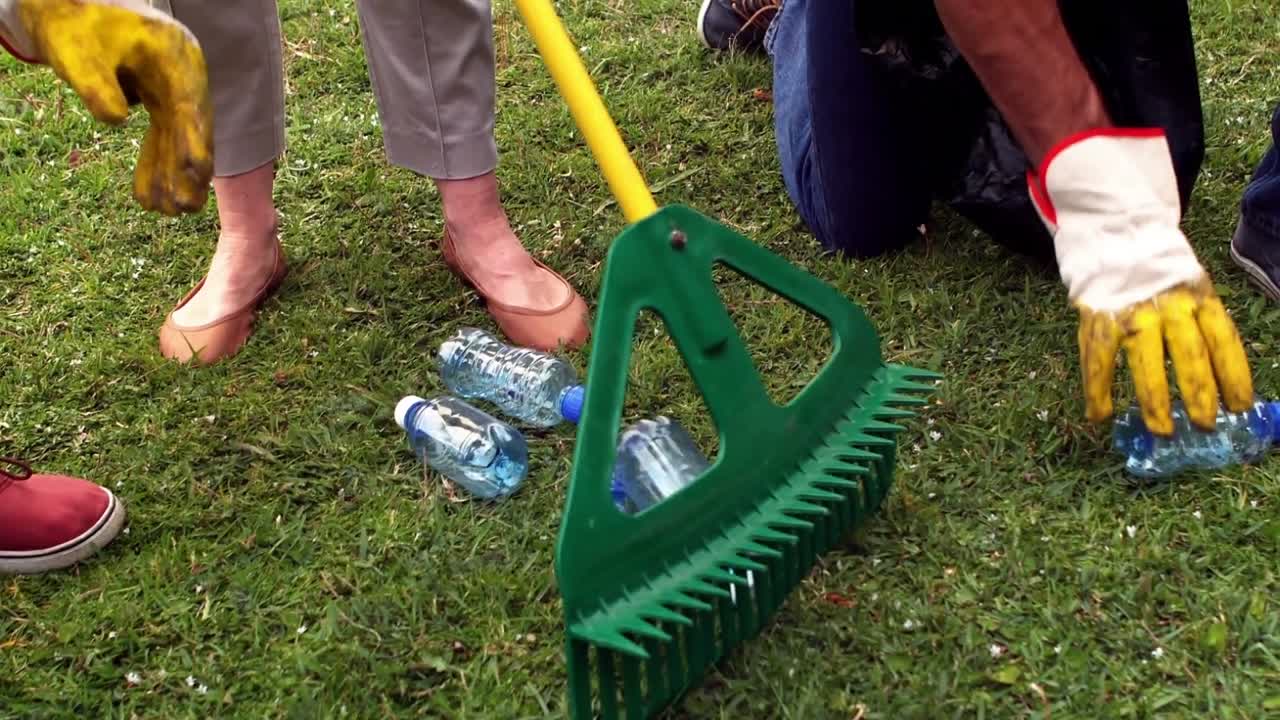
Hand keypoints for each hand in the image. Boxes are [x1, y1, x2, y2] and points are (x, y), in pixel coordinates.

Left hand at [3, 0, 212, 214]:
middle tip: (187, 206)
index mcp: (173, 52)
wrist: (75, 10)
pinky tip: (149, 199)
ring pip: (178, 138)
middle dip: (189, 168)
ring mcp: (174, 90)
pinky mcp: (161, 102)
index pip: (189, 99)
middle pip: (192, 126)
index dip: (194, 137)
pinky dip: (156, 166)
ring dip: (175, 175)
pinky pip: (162, 139)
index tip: (198, 169)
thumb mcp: (76, 50)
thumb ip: (95, 82)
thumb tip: (115, 120)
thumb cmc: (75, 26)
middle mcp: (182, 74)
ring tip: (173, 212)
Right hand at [1028, 129, 1253, 434]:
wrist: (1113, 225)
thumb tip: (1217, 378)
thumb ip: (1197, 320)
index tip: (1240, 407)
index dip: (1233, 374)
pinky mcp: (1097, 313)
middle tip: (1204, 426)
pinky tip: (1101, 414)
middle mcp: (1166, 302)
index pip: (1222, 338)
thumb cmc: (1156, 265)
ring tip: (1161, 431)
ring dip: (1153, 399)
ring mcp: (1130, 308)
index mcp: (1196, 292)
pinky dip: (1097, 387)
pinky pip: (1097, 356)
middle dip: (1198, 393)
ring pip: (1144, 360)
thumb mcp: (1188, 282)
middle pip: (1187, 354)